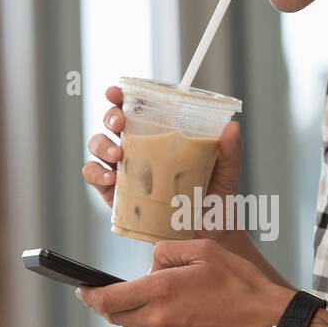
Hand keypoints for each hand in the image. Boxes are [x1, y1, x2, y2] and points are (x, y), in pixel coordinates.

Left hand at [76, 237, 291, 326]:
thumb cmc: (240, 283)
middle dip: (114, 305)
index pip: (107, 300)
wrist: (269, 326)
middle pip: (116, 318)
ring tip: (162, 306)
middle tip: (122, 294)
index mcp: (161, 291)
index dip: (90, 295)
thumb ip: (167, 252)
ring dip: (137, 320)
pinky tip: (186, 322)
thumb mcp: (204, 251)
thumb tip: (148, 267)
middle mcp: (159, 321)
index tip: (83, 291)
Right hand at [82, 84, 243, 218]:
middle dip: (110, 116)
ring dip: (101, 144)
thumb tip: (232, 127)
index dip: (120, 96)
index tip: (116, 92)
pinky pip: (95, 177)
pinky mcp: (115, 194)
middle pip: (111, 123)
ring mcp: (124, 170)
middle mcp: (137, 148)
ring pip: (98, 146)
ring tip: (117, 154)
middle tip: (120, 124)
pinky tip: (111, 178)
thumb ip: (229, 150)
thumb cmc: (213, 199)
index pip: (135, 108)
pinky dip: (97, 173)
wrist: (207, 235)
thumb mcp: (225, 171)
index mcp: (159, 135)